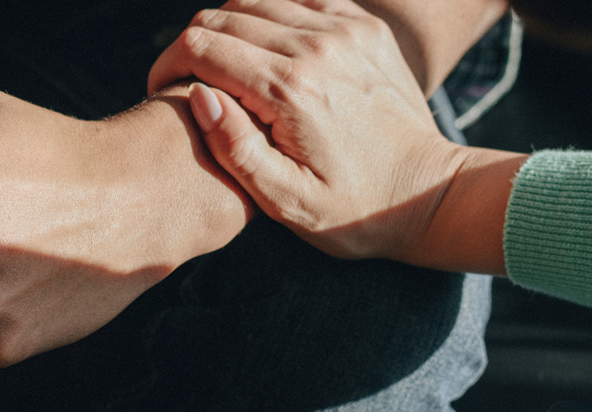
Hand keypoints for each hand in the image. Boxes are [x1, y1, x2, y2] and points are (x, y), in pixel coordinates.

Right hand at [151, 0, 523, 273]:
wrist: (428, 194)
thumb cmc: (352, 210)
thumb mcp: (285, 201)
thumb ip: (235, 148)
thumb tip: (200, 95)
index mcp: (289, 90)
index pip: (200, 47)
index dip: (168, 65)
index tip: (163, 92)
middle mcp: (316, 46)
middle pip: (223, 17)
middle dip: (193, 47)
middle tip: (188, 84)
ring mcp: (345, 29)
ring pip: (256, 1)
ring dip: (230, 31)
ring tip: (226, 72)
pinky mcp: (364, 26)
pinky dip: (272, 17)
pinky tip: (267, 53)